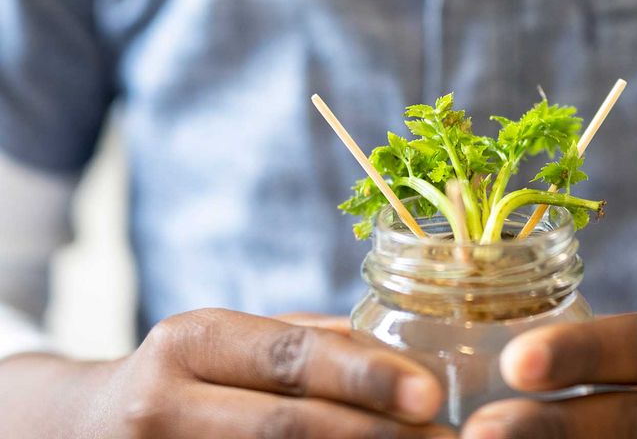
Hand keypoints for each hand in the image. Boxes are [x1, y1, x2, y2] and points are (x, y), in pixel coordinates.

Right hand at [90, 307, 453, 437]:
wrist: (72, 432)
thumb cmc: (180, 376)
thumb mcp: (227, 341)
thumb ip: (306, 342)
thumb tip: (403, 353)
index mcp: (190, 341)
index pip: (291, 358)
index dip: (366, 377)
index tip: (431, 393)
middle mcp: (162, 404)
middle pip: (287, 427)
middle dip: (375, 435)